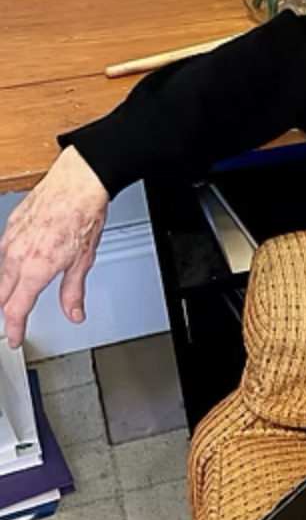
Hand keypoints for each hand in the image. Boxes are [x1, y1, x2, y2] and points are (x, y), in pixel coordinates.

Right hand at [0, 147, 108, 347]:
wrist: (78, 182)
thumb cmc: (84, 214)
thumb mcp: (83, 260)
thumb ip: (73, 291)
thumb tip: (74, 313)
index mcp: (35, 269)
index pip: (16, 309)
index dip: (15, 328)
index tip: (16, 337)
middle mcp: (17, 255)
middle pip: (2, 294)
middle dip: (7, 310)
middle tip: (16, 319)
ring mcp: (11, 239)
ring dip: (5, 288)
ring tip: (14, 296)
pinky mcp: (10, 225)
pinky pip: (2, 252)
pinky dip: (6, 264)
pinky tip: (14, 265)